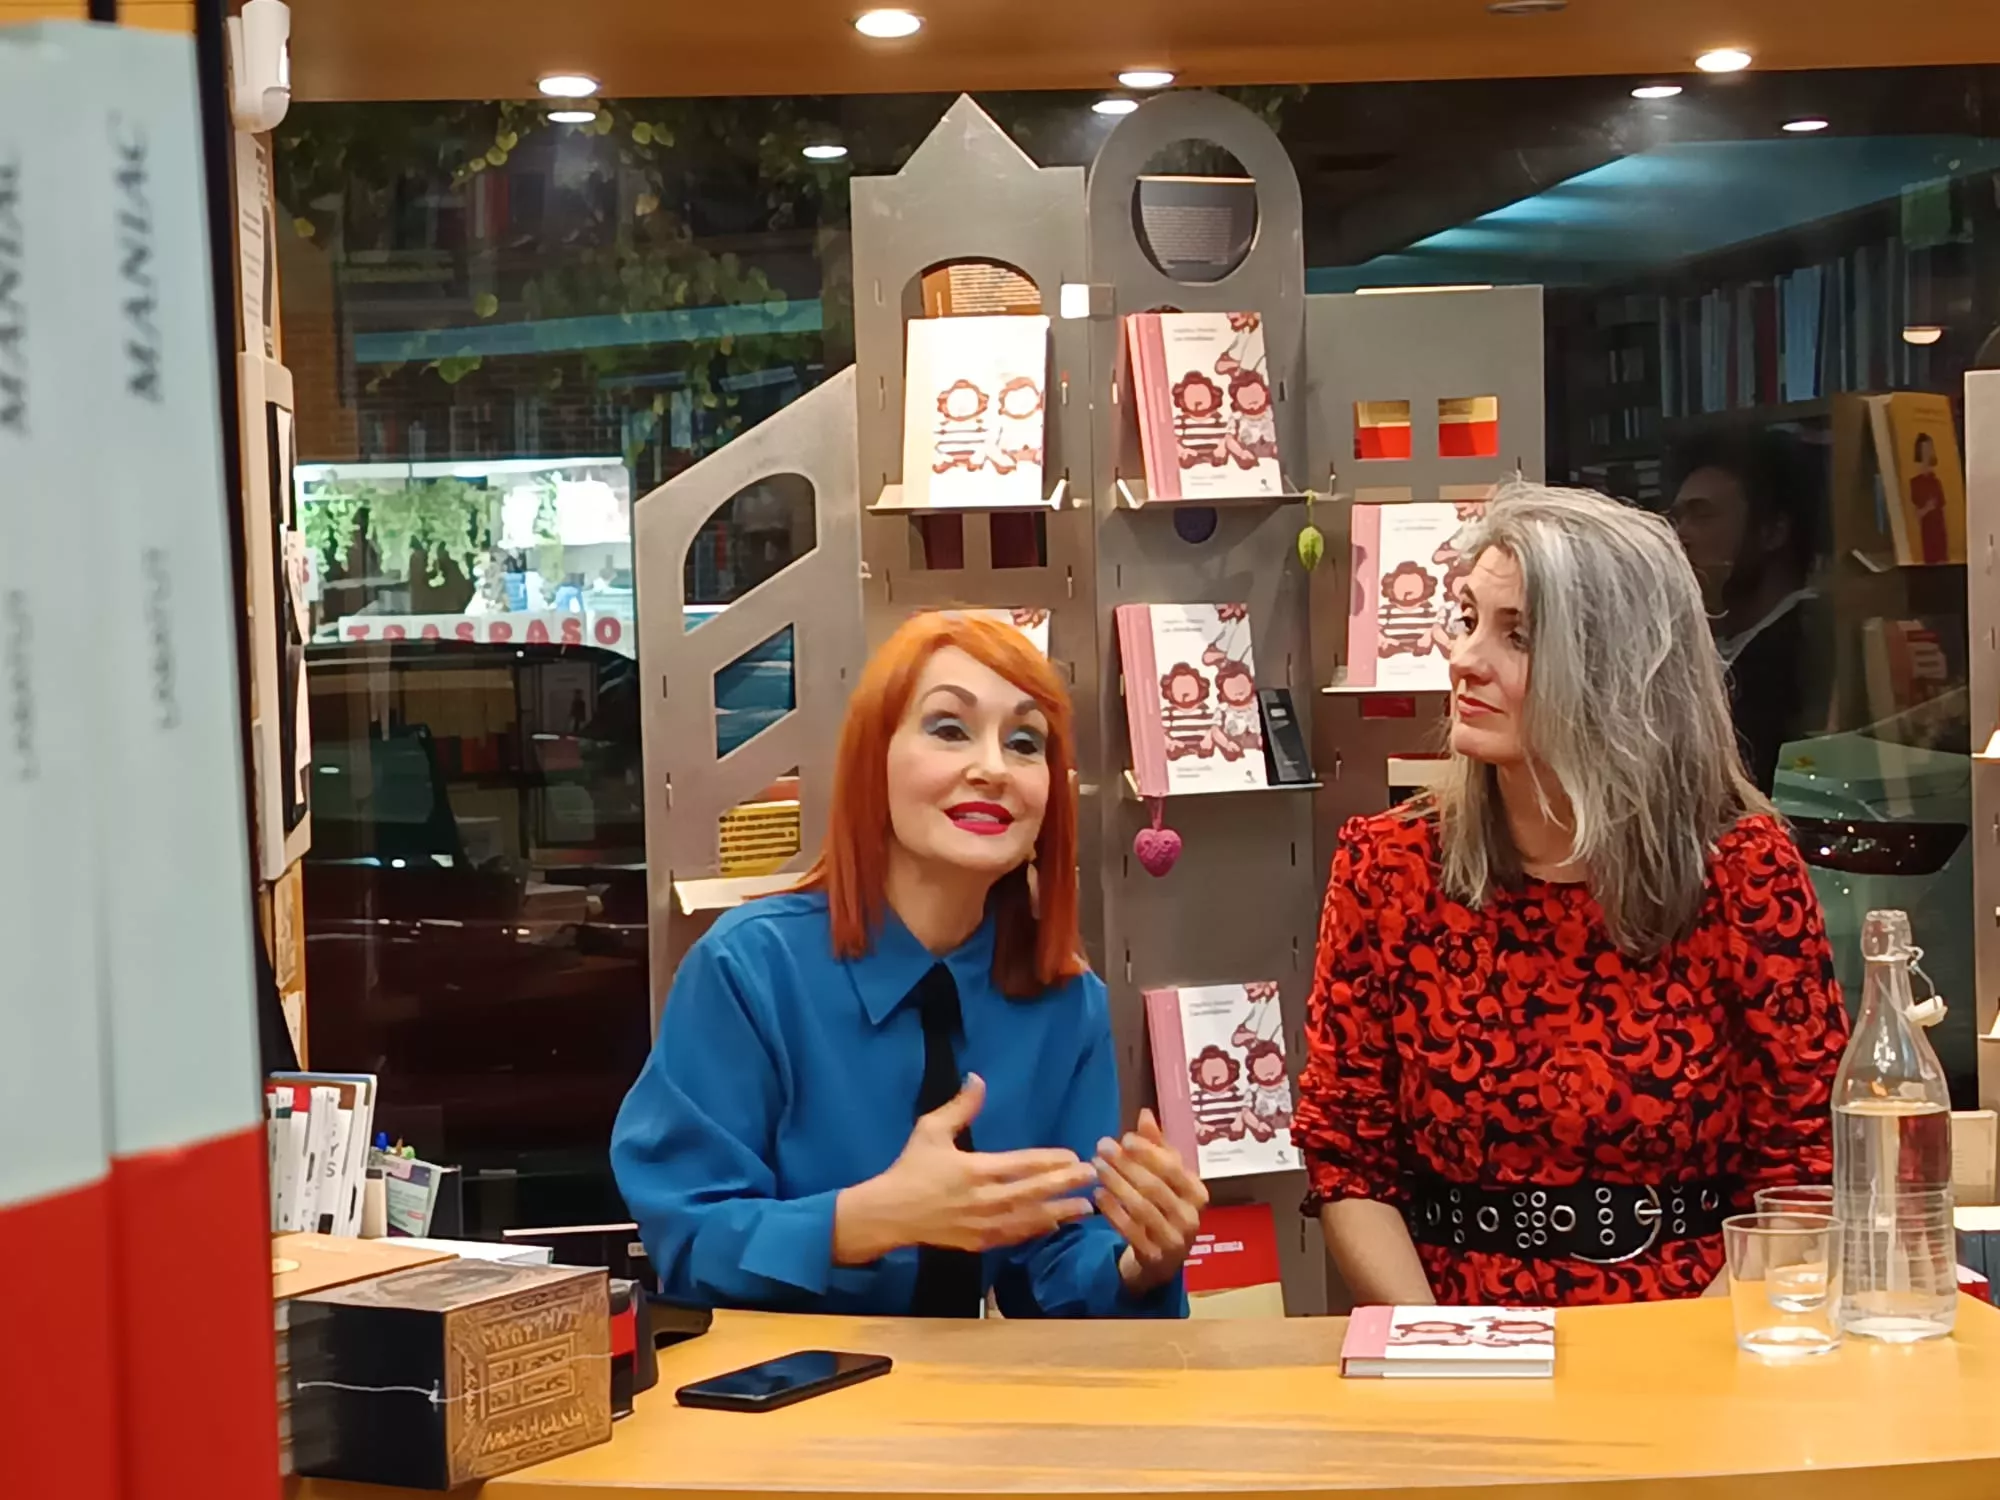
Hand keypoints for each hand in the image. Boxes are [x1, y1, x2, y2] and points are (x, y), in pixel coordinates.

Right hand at [833, 1074, 1097, 1264]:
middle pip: (1032, 1192)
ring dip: (1059, 1211)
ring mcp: (982, 1225)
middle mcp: (983, 1200)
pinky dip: (1037, 1230)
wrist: (889, 1214)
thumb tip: (978, 1078)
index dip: (1049, 1161)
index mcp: (973, 1170)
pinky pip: (1015, 1236)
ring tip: (1086, 1206)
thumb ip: (959, 1107)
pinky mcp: (979, 1243)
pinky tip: (1056, 1223)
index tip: (1072, 1156)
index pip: (1020, 1165)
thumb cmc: (910, 1168)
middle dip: (1065, 1184)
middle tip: (1091, 1176)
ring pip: (1029, 1219)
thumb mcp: (930, 1130)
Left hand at [1095, 1109, 1207, 1294]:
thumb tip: (1145, 1114)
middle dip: (1126, 1164)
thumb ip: (1157, 1147)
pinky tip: (1097, 1195)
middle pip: (1154, 1185)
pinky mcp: (1154, 1257)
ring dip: (1116, 1183)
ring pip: (1141, 1206)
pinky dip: (1112, 1210)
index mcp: (1197, 1194)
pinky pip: (1130, 1230)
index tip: (1123, 1137)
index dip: (1148, 1151)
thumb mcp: (1165, 1179)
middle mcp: (1191, 1217)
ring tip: (1096, 1167)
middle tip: (1101, 1147)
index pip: (1173, 1167)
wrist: (1160, 1263)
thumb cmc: (1164, 1211)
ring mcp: (1174, 1240)